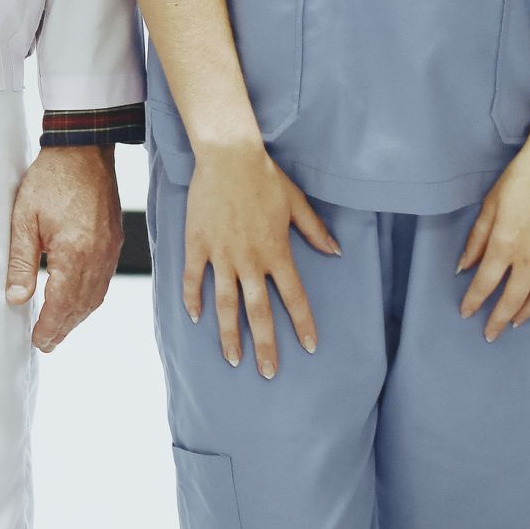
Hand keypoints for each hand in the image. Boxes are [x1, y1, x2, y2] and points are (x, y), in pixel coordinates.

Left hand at [5, 146, 122, 352]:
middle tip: (46, 344)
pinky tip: (77, 302)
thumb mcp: (24, 219)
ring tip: (60, 329)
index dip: (49, 326)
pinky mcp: (114, 240)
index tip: (38, 341)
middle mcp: (98, 256)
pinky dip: (90, 298)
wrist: (84, 150)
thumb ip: (21, 262)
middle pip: (81, 305)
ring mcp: (110, 249)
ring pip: (96, 295)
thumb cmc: (50, 180)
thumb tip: (15, 299)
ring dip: (77, 316)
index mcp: (75, 252)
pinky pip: (104, 279)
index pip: (61, 303)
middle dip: (63, 328)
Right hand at [183, 144, 336, 378]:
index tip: (310, 347)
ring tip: (232, 359)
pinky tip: (194, 318)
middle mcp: (250, 260)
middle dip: (266, 346)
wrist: (228, 156)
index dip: (303, 325)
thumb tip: (336, 252)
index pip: (294, 298)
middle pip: (259, 313)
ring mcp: (221, 255)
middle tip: (269, 373)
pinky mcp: (198, 245)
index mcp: (277, 252)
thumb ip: (316, 231)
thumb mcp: (297, 203)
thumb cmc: (265, 177)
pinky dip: (193, 300)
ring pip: (226, 304)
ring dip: (229, 335)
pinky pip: (194, 279)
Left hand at [457, 137, 529, 340]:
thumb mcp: (489, 205)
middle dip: (499, 319)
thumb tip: (464, 266)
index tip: (465, 313)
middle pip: (513, 299)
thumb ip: (476, 240)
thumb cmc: (522, 176)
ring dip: (525, 313)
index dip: (473, 301)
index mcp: (506, 244)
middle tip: (489, 333)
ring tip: (514, 322)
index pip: (485, 284)